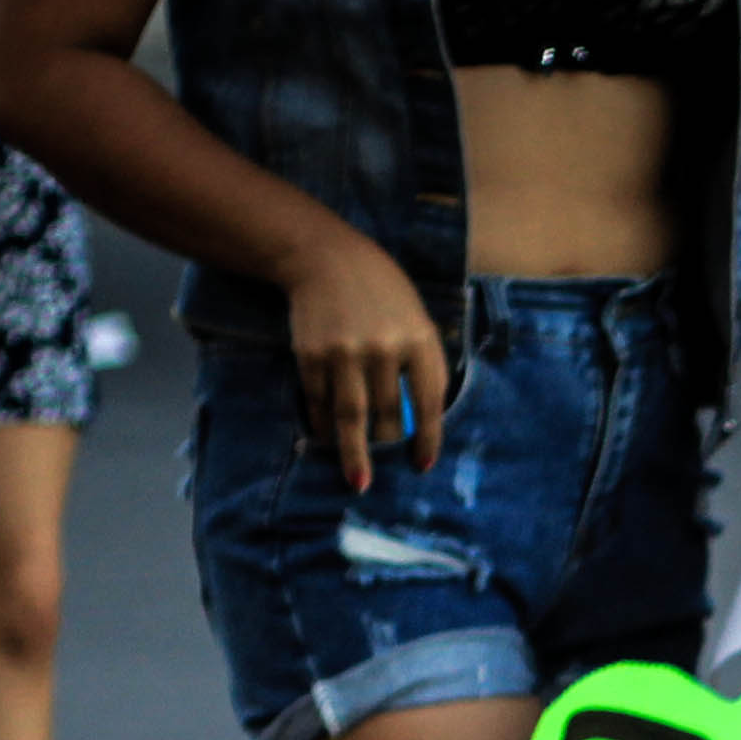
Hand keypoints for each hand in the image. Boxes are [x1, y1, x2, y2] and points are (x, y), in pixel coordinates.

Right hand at [286, 227, 454, 488]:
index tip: (422, 465)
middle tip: (384, 472)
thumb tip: (421, 420)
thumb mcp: (415, 318)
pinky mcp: (311, 354)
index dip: (427, 439)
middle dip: (387, 447)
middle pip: (389, 415)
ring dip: (355, 454)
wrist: (325, 257)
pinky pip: (320, 402)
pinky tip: (326, 437)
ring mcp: (345, 352)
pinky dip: (323, 424)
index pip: (429, 403)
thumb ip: (421, 363)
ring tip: (358, 482)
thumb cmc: (380, 293)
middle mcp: (384, 349)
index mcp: (419, 340)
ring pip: (352, 417)